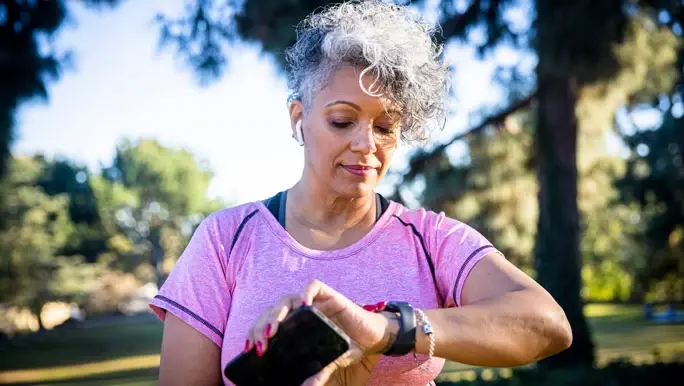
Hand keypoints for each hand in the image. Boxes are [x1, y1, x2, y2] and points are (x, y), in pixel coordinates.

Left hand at [245, 279, 397, 385]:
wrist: (373, 337)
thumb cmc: (347, 346)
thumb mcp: (330, 362)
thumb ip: (317, 373)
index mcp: (294, 326)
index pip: (268, 325)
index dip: (255, 333)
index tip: (249, 349)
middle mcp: (300, 311)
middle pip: (272, 312)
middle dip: (262, 327)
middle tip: (259, 346)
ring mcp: (314, 301)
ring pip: (287, 299)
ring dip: (276, 314)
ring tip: (272, 331)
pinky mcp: (329, 294)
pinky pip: (313, 286)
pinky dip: (306, 293)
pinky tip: (303, 304)